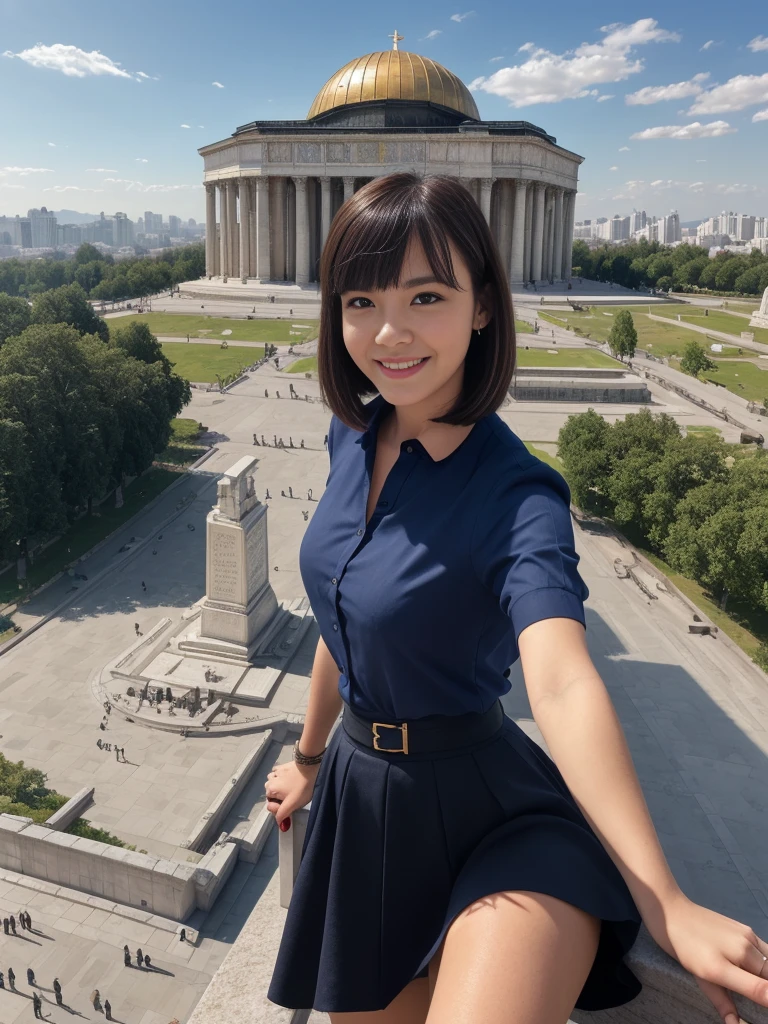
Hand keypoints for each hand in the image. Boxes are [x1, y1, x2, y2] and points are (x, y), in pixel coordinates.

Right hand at [264, 758, 319, 827]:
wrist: (310, 767)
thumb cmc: (301, 787)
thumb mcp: (292, 804)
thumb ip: (282, 814)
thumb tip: (278, 823)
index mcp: (270, 790)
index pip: (270, 806)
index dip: (280, 809)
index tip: (290, 807)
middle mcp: (270, 781)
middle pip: (272, 795)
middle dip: (280, 799)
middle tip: (292, 798)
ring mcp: (276, 772)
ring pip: (274, 784)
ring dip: (280, 788)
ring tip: (291, 789)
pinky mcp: (282, 766)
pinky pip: (278, 775)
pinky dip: (282, 778)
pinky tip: (289, 779)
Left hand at [647, 892, 767, 1022]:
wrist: (673, 911)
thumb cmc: (683, 948)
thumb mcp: (700, 978)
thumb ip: (722, 1001)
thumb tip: (734, 1023)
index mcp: (723, 967)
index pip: (762, 990)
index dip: (767, 999)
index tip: (764, 1002)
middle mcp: (741, 949)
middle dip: (767, 989)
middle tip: (758, 995)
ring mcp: (746, 936)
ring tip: (758, 982)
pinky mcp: (747, 929)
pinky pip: (767, 950)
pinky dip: (767, 962)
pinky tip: (757, 968)